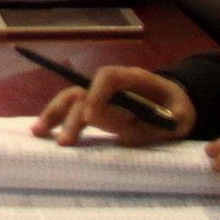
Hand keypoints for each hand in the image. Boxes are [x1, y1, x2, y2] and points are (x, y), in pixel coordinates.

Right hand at [30, 66, 193, 146]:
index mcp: (134, 79)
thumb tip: (124, 137)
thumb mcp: (180, 118)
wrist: (180, 104)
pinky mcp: (98, 110)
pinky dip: (59, 120)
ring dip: (55, 114)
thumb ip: (156, 127)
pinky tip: (43, 132)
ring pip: (72, 98)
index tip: (92, 119)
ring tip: (38, 132)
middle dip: (71, 114)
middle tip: (65, 141)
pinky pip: (74, 112)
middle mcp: (112, 85)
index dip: (97, 94)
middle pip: (84, 90)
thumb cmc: (181, 108)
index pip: (109, 77)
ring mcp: (103, 97)